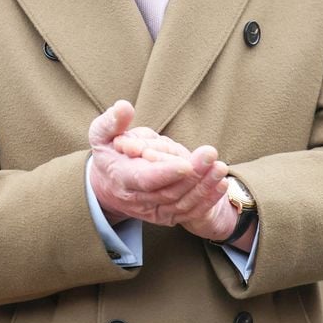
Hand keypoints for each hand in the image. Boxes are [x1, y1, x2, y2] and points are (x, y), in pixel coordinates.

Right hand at [88, 101, 231, 236]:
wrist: (107, 185)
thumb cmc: (109, 153)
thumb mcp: (102, 133)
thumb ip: (112, 121)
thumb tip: (124, 107)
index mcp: (122, 176)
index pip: (145, 179)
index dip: (165, 173)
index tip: (185, 164)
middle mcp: (137, 199)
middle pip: (169, 193)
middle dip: (193, 176)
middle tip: (211, 155)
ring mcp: (152, 210)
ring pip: (181, 204)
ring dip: (204, 188)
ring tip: (220, 168)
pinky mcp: (164, 215)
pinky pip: (188, 213)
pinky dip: (206, 201)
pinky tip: (220, 185)